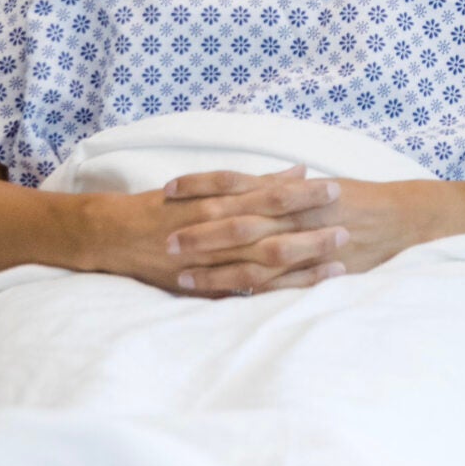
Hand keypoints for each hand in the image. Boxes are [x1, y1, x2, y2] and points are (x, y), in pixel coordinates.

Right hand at [94, 165, 348, 297]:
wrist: (119, 233)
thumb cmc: (170, 206)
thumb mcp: (212, 186)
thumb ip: (258, 181)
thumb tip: (300, 172)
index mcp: (223, 200)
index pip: (270, 195)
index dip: (304, 195)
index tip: (337, 191)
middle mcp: (219, 228)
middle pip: (272, 229)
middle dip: (309, 231)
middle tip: (346, 228)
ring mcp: (213, 259)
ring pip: (262, 263)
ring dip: (300, 265)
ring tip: (336, 266)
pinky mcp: (205, 284)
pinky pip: (243, 290)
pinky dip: (270, 291)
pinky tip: (299, 293)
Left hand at [167, 172, 446, 283]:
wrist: (404, 217)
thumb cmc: (361, 198)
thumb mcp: (319, 184)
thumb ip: (285, 184)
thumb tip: (257, 180)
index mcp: (290, 189)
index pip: (235, 184)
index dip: (200, 186)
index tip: (167, 190)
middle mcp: (293, 213)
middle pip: (236, 222)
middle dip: (199, 232)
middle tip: (164, 241)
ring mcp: (305, 243)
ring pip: (251, 257)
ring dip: (215, 269)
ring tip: (182, 278)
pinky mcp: (317, 267)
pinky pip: (279, 283)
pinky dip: (252, 291)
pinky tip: (225, 300)